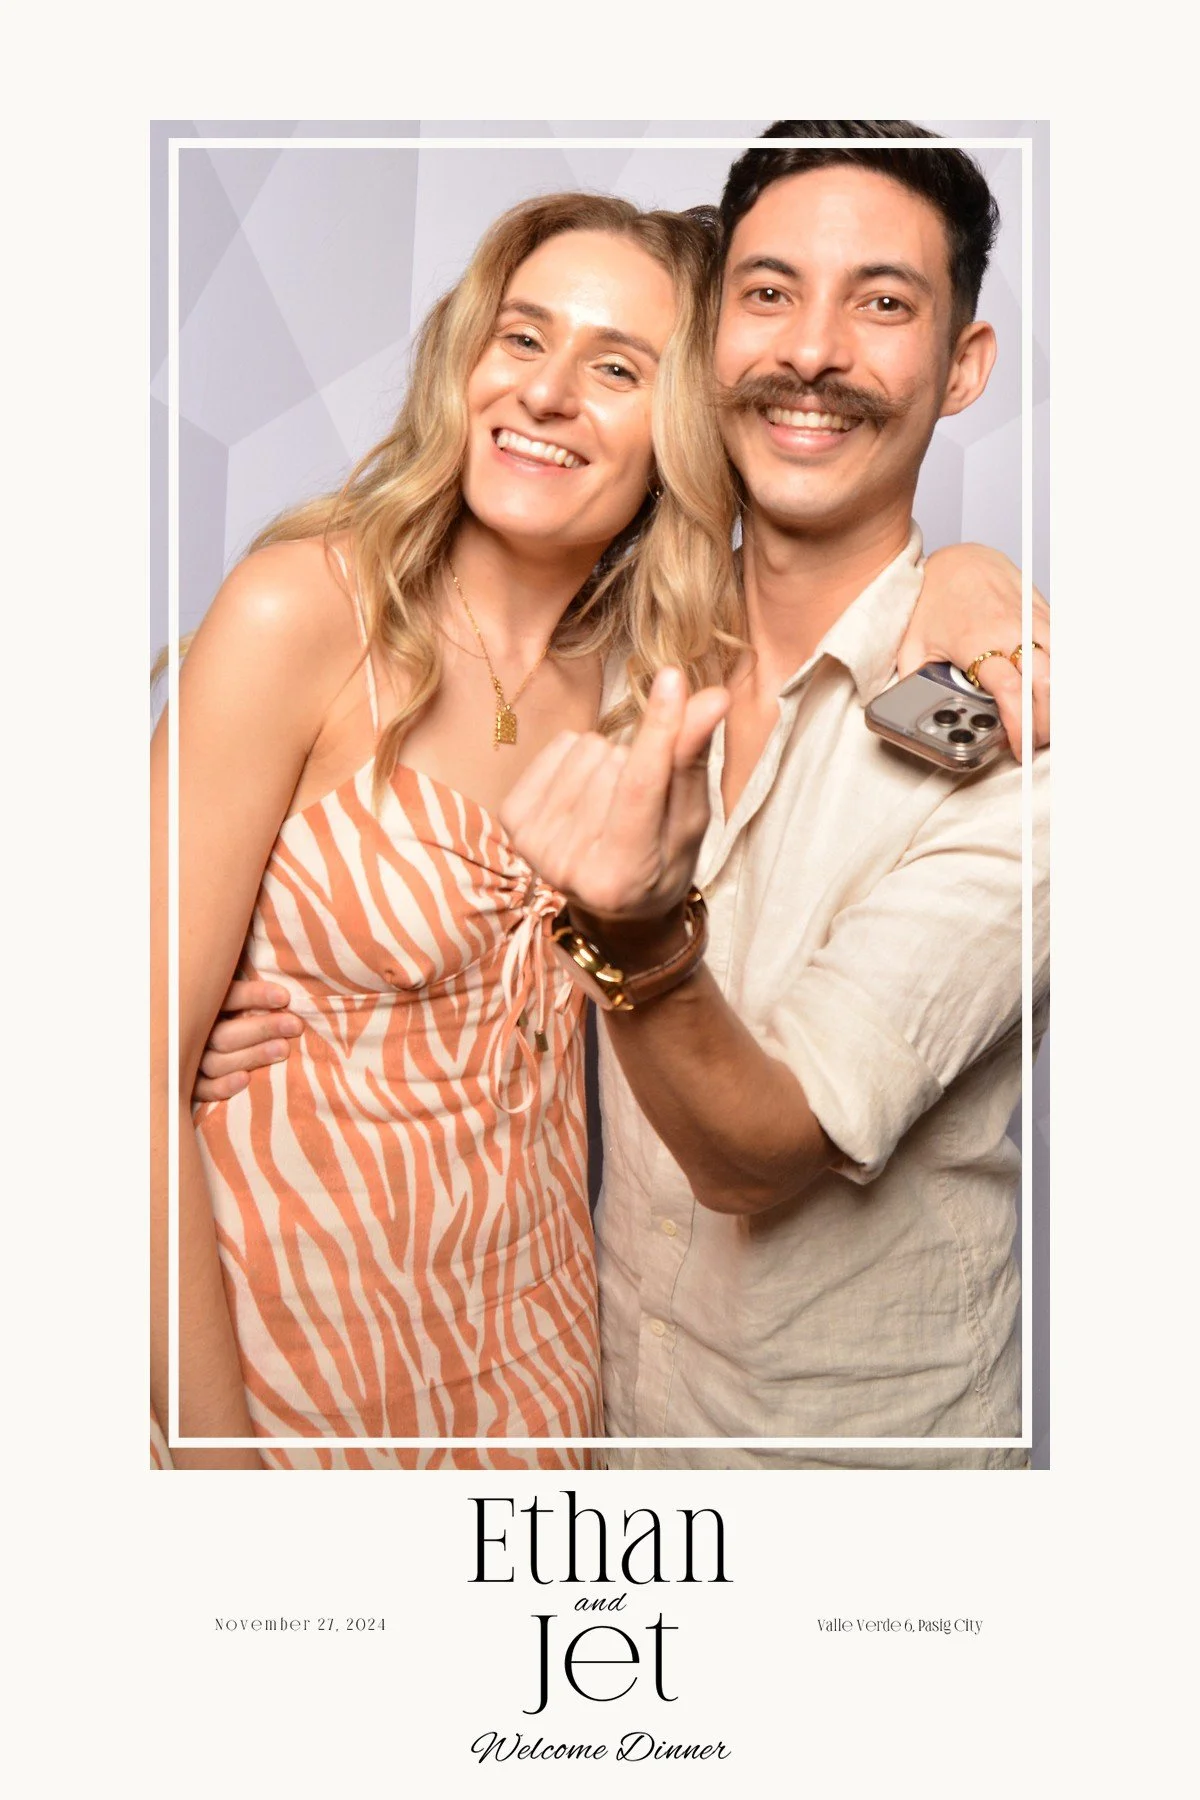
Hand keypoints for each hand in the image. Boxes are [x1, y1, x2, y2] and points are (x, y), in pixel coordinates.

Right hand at [193, 979, 301, 1101]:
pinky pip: (204, 1090)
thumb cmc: (238, 1018)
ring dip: (252, 1056)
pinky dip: (222, 1086)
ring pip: (216, 1062)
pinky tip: (246, 1080)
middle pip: (223, 1034)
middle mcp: (193, 1032)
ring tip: (284, 1049)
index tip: (284, 997)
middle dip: (262, 1029)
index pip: (226, 998)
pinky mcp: (192, 1087)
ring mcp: (191, 1061)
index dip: (253, 996)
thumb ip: (252, 996)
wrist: (199, 1058)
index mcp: (204, 1005)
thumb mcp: (239, 999)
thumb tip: (285, 993)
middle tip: (294, 1025)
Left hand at [500, 668, 728, 927]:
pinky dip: (580, 757)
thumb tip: (711, 697)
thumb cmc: (663, 863)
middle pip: (615, 760)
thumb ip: (692, 761)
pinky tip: (586, 793)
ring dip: (610, 761)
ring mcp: (532, 844)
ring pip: (587, 747)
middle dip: (639, 763)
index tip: (672, 678)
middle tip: (642, 805)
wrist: (611, 906)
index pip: (640, 788)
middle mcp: (568, 866)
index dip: (659, 730)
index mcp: (621, 877)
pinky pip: (560, 745)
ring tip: (613, 802)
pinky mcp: (512, 818)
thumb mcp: (691, 822)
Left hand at [899, 544, 1049, 759]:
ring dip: (1060, 699)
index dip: (1021, 724)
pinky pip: (1063, 645)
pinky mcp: (1042, 611)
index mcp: (976, 642)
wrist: (953, 559)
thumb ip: (917, 683)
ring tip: (1049, 722)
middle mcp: (1009, 629)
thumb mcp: (912, 646)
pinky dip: (1065, 673)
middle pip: (1045, 683)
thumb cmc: (933, 599)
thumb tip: (917, 715)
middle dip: (1047, 720)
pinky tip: (1058, 693)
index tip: (1020, 748)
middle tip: (1037, 743)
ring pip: (1061, 664)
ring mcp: (1030, 617)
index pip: (1010, 691)